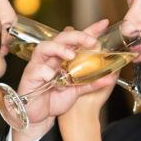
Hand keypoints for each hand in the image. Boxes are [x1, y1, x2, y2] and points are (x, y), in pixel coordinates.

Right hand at [11, 20, 109, 140]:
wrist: (40, 117)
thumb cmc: (54, 99)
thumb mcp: (77, 91)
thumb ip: (91, 82)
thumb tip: (110, 78)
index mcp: (62, 58)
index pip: (77, 40)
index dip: (90, 30)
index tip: (104, 24)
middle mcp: (51, 58)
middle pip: (61, 38)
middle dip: (76, 36)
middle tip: (90, 41)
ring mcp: (38, 65)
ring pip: (44, 48)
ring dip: (58, 48)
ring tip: (70, 55)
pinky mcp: (30, 77)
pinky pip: (37, 69)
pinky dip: (46, 71)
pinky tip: (52, 77)